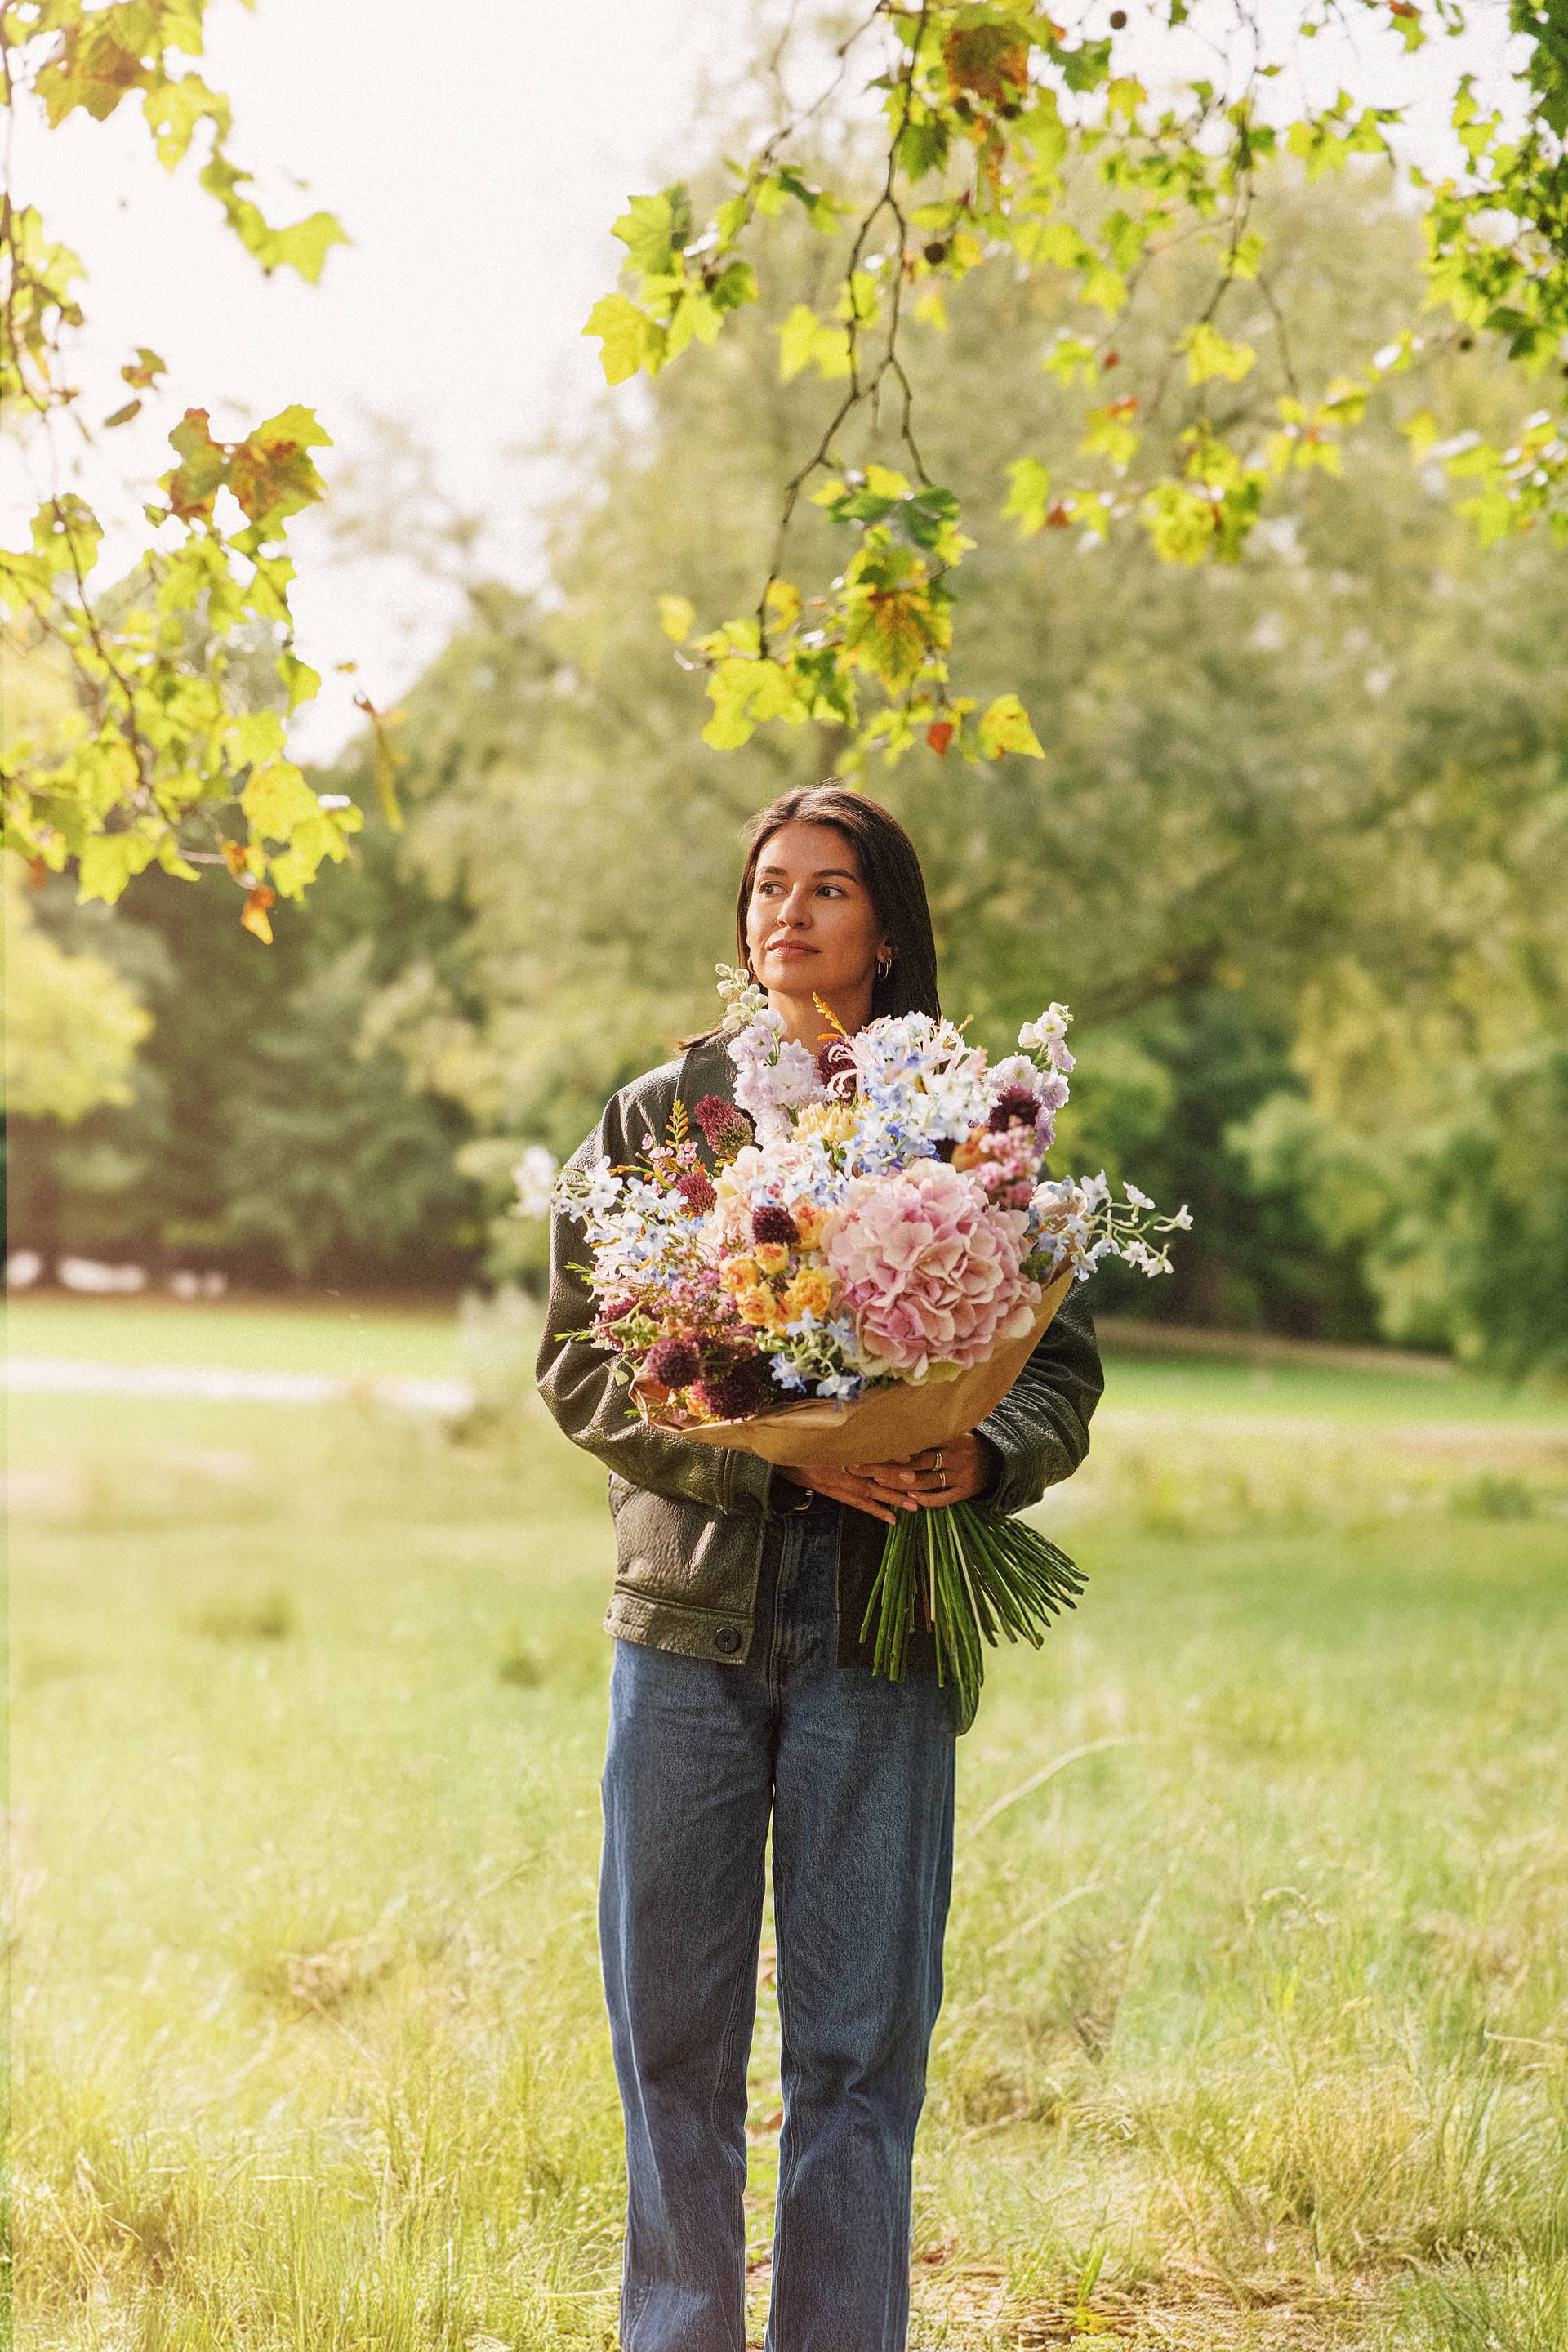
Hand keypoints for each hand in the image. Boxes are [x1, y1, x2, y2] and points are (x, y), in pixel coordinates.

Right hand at [774, 1435, 996, 1526]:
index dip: (886, 1456)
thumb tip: (860, 1406)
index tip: (908, 1458)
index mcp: (833, 1446)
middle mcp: (834, 1466)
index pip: (864, 1452)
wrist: (773, 1455)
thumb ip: (836, 1416)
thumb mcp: (814, 1421)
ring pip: (866, 1493)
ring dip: (890, 1500)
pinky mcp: (831, 1491)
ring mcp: (833, 1482)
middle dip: (893, 1480)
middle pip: (869, 1475)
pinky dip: (875, 1511)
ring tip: (913, 1507)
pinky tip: (891, 1519)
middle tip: (917, 1485)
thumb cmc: (796, 1434)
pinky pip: (856, 1503)